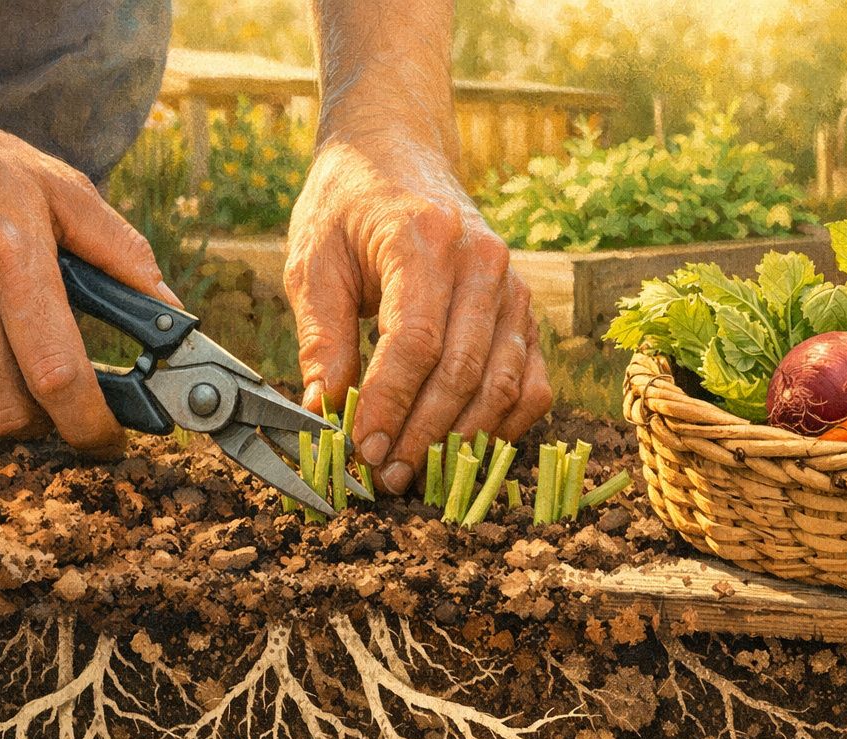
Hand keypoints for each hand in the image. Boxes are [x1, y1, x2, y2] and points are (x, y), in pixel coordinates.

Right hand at [0, 59, 175, 450]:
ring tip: (8, 371)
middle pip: (8, 411)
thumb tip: (169, 309)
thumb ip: (122, 252)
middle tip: (56, 400)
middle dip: (44, 421)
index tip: (107, 439)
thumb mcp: (61, 190)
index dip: (89, 424)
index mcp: (10, 259)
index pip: (58, 375)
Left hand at [286, 131, 550, 493]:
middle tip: (385, 477)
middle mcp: (484, 262)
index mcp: (426, 239)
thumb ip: (321, 337)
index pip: (416, 340)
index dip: (390, 404)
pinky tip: (463, 450)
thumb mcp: (314, 261)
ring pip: (503, 384)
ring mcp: (514, 288)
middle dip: (422, 435)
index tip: (361, 448)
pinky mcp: (527, 312)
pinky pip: (532, 384)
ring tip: (417, 474)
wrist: (397, 152)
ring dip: (462, 441)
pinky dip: (504, 426)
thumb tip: (323, 413)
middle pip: (464, 371)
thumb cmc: (348, 206)